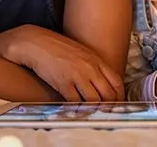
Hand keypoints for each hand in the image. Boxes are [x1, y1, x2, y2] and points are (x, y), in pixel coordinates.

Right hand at [0, 25, 123, 101]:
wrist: (36, 43)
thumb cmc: (57, 47)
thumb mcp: (81, 52)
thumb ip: (93, 65)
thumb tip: (101, 81)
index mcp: (96, 59)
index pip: (116, 81)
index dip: (120, 96)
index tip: (118, 103)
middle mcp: (90, 68)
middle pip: (108, 93)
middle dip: (110, 106)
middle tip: (107, 112)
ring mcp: (77, 76)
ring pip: (94, 100)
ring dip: (95, 109)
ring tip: (94, 114)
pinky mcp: (63, 83)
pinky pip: (76, 102)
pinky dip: (79, 109)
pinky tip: (78, 111)